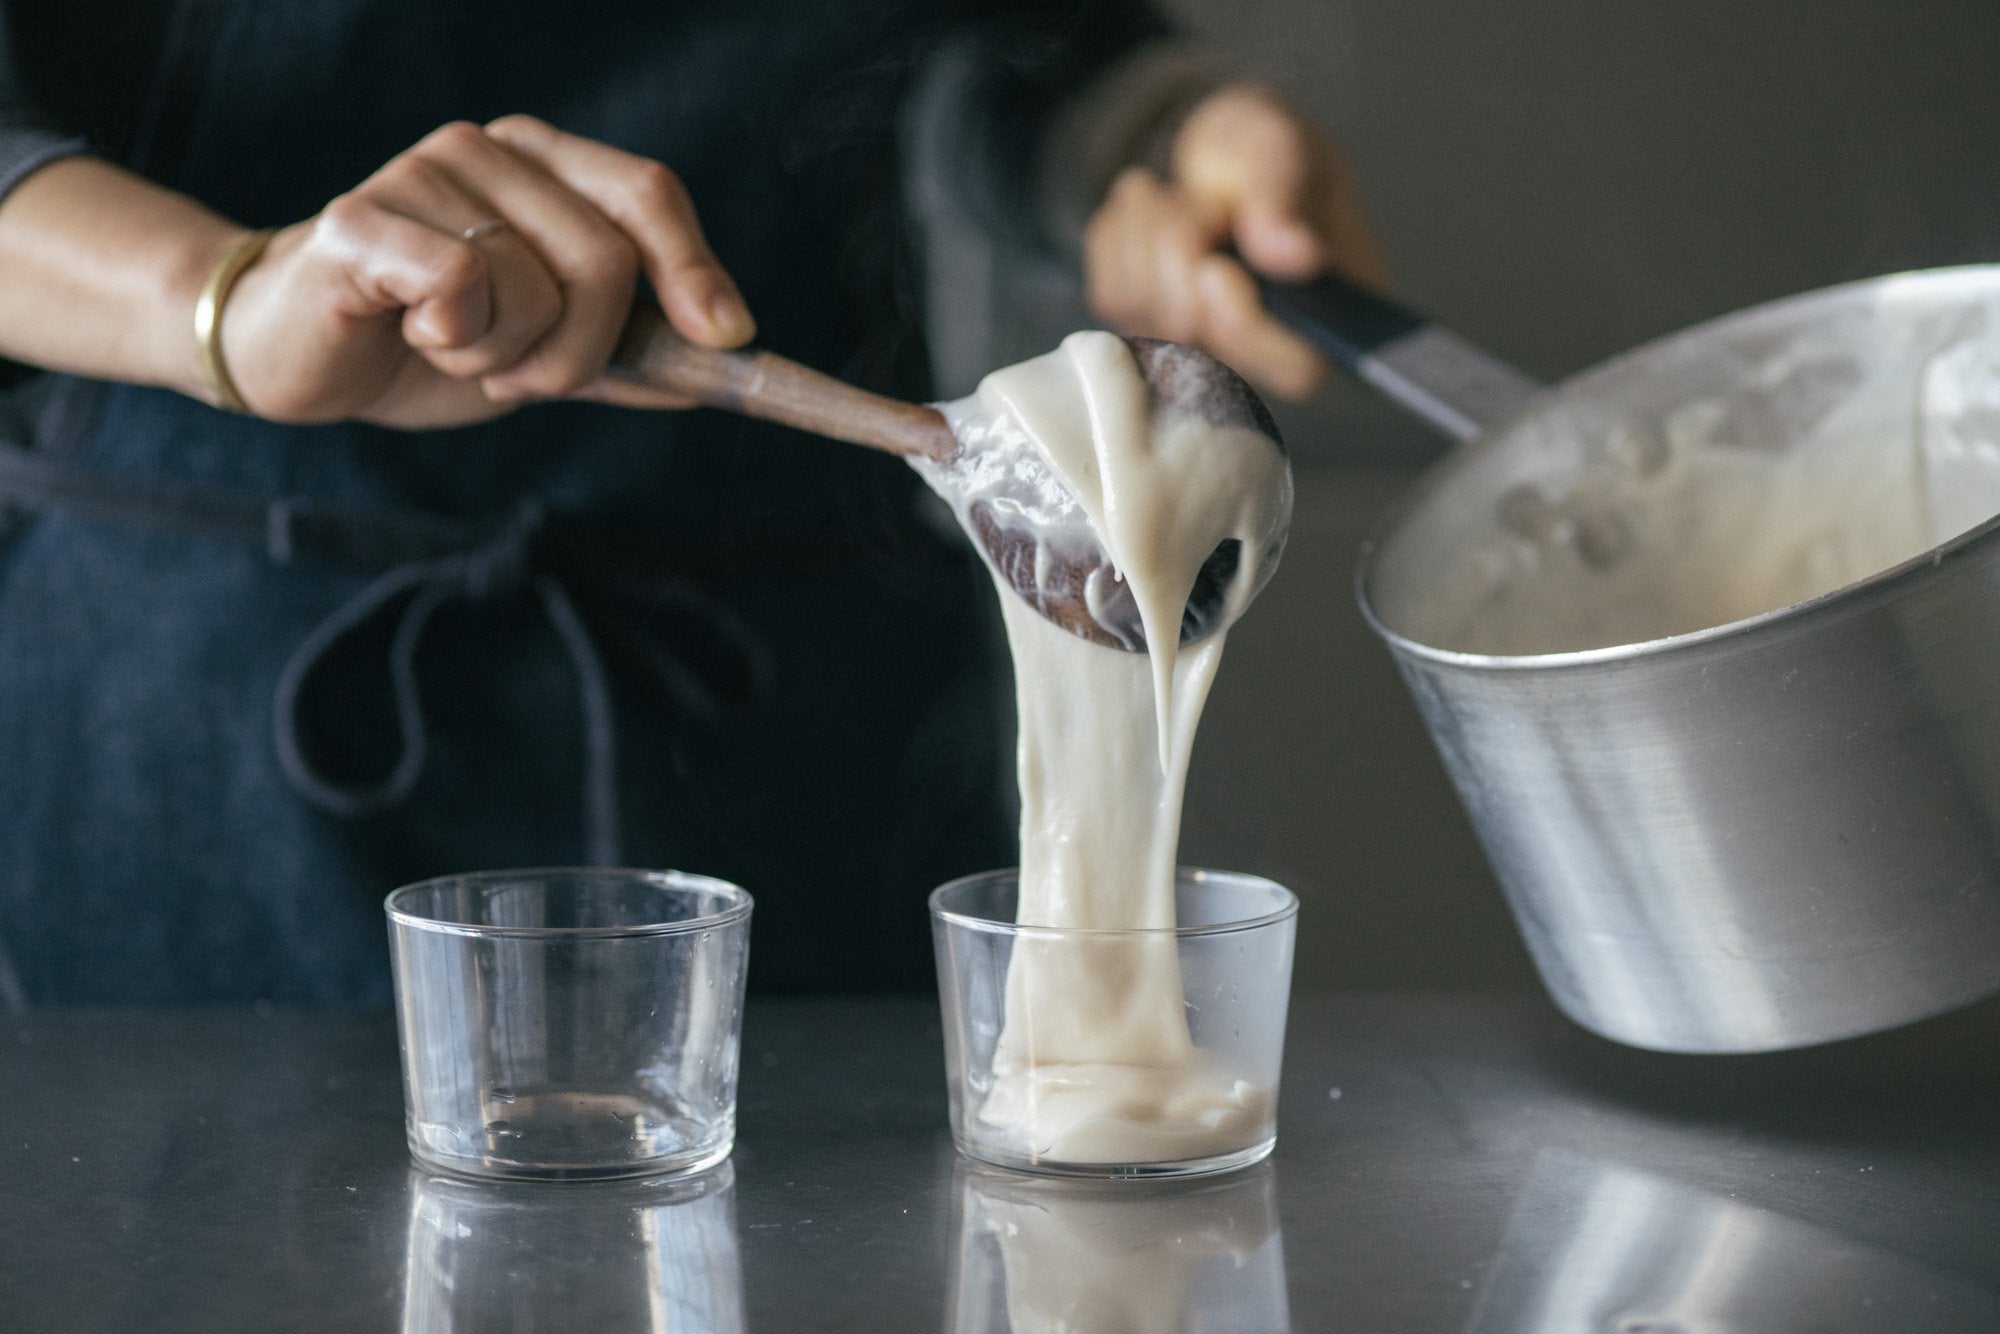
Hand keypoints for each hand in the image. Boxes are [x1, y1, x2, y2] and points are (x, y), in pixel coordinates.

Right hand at [218, 117, 752, 427]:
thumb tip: (722, 371)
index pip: (648, 193)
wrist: (298, 356)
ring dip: (506, 358)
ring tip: (450, 346)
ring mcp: (422, 173)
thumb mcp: (547, 355)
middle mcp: (487, 149)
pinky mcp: (362, 218)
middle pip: (608, 257)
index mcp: (542, 164)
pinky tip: (410, 333)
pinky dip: (455, 343)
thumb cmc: (426, 342)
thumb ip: (628, 358)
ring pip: (537, 287)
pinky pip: (463, 287)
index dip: (696, 268)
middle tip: (521, 376)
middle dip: (583, 352)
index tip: (728, 339)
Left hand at [1082, 84, 1387, 400]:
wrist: (1210, 149)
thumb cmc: (1261, 152)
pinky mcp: (1142, 329)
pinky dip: (1121, 238)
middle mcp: (1266, 350)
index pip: (1297, 367)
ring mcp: (1198, 346)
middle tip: (1205, 203)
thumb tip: (1298, 256)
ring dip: (1151, 235)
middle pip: (1204, 346)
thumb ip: (1286, 199)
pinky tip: (1155, 216)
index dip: (1247, 328)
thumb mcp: (1281, 147)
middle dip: (1185, 258)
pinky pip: (1109, 295)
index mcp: (1328, 314)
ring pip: (1146, 314)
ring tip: (1186, 200)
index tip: (1216, 269)